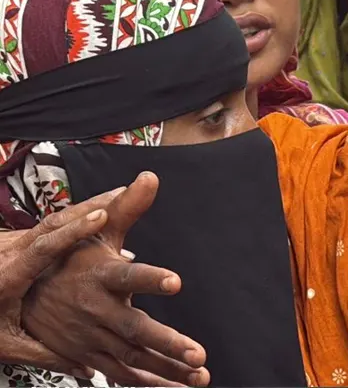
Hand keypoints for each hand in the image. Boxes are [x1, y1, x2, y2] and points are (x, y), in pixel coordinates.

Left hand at [0, 192, 121, 375]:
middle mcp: (6, 254)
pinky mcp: (8, 241)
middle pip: (51, 224)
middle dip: (89, 207)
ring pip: (49, 220)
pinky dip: (73, 219)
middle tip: (122, 194)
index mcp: (6, 278)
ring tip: (118, 199)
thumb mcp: (6, 345)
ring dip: (84, 209)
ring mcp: (6, 244)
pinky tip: (95, 214)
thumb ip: (45, 353)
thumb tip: (85, 367)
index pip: (43, 248)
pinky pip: (45, 226)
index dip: (74, 232)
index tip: (102, 217)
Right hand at [23, 173, 209, 386]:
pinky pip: (122, 374)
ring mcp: (92, 338)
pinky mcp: (89, 356)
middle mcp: (97, 311)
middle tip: (199, 353)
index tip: (176, 282)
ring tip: (201, 375)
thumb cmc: (71, 259)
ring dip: (167, 370)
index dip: (151, 278)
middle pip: (135, 329)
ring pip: (132, 359)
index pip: (129, 276)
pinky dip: (149, 383)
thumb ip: (128, 207)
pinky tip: (177, 386)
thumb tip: (150, 177)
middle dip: (167, 343)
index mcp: (102, 277)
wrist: (28, 294)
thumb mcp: (97, 230)